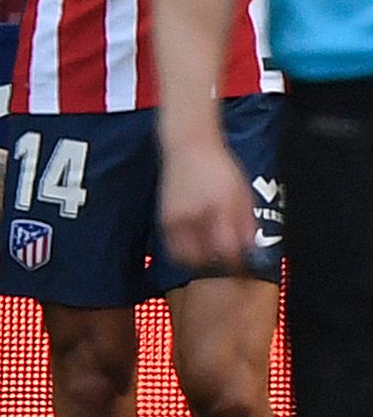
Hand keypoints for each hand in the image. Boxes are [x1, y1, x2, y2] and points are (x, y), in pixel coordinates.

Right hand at [160, 135, 257, 274]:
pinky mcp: (164, 219)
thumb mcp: (242, 194)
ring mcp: (176, 219)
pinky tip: (196, 245)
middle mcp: (195, 216)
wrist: (189, 147)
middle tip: (227, 266)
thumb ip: (246, 224)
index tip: (244, 269)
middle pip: (204, 259)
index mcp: (220, 208)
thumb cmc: (218, 167)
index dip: (237, 265)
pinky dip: (184, 252)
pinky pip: (173, 247)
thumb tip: (251, 249)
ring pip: (185, 257)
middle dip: (217, 266)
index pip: (228, 250)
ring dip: (198, 262)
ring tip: (211, 257)